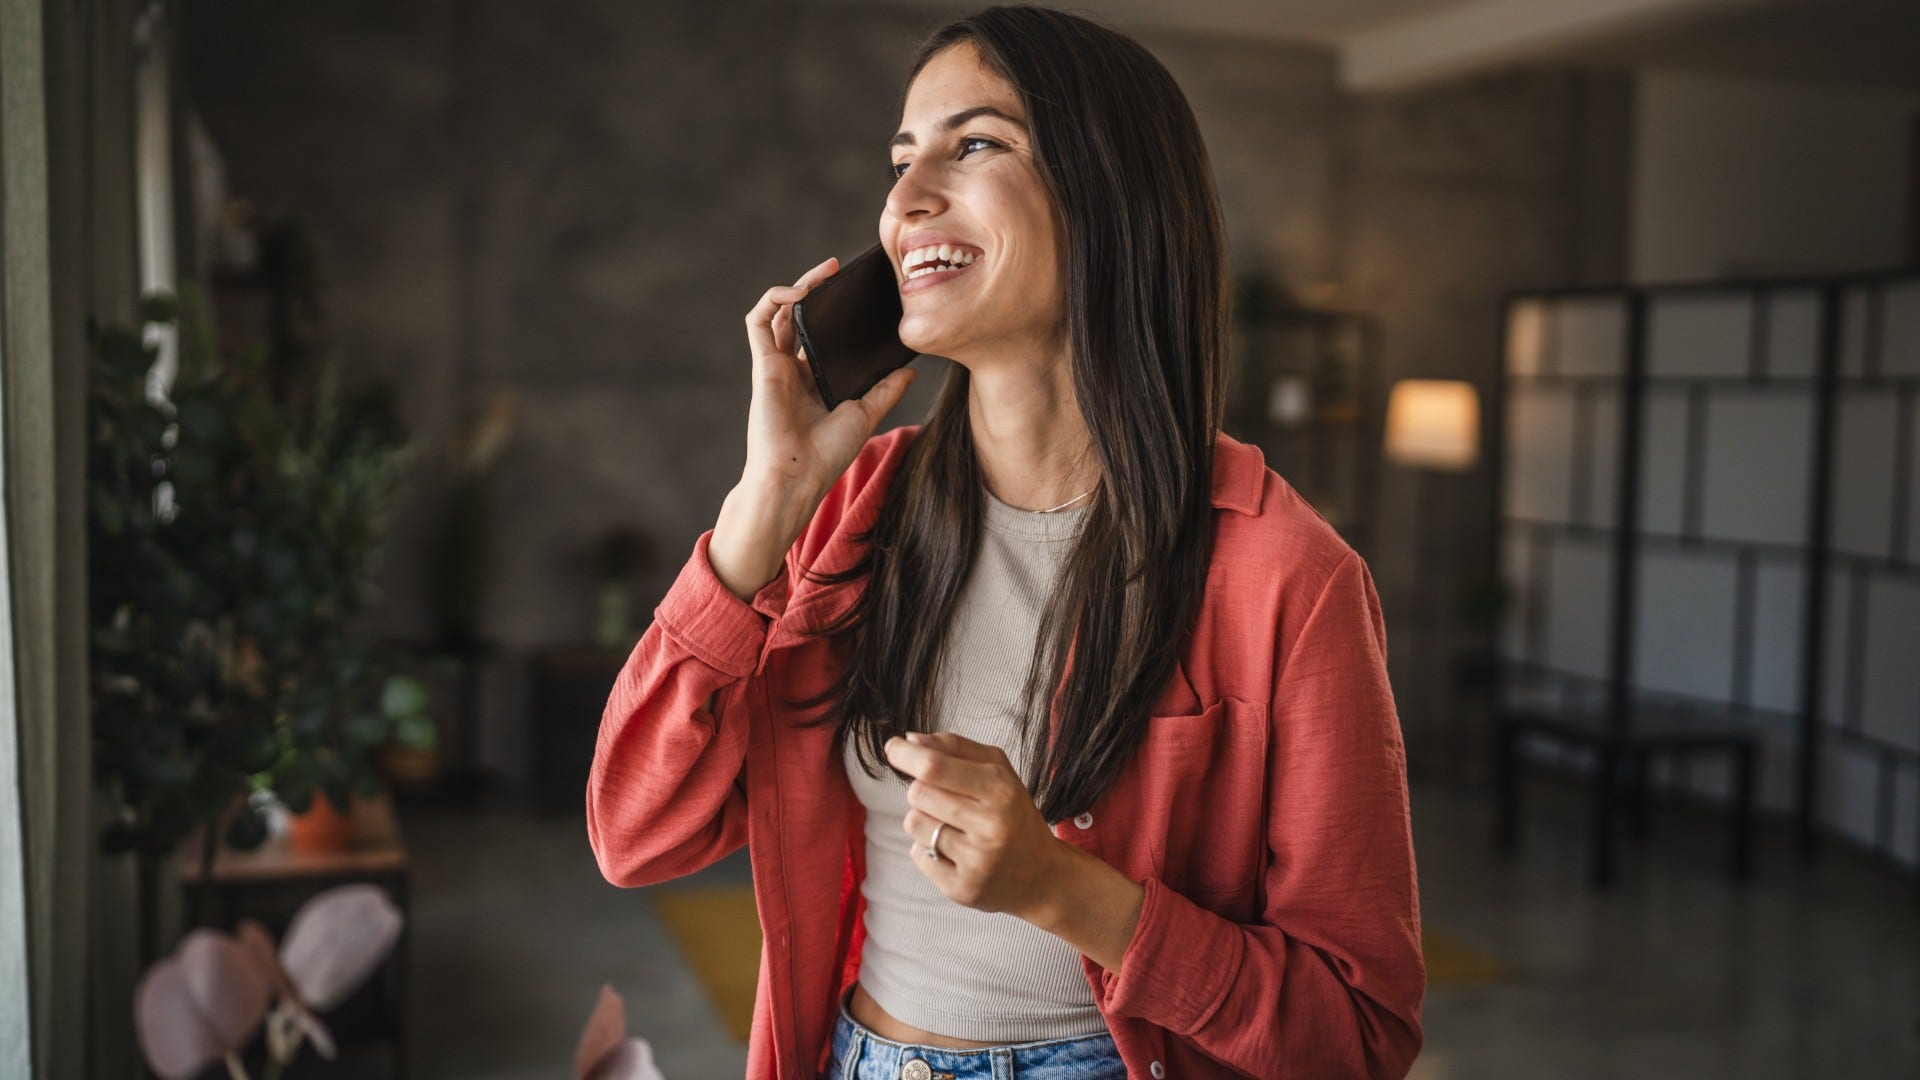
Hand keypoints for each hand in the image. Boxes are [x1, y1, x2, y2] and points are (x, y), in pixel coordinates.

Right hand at [742, 255, 918, 494]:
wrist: (798, 476)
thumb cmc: (827, 455)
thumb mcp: (866, 415)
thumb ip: (885, 390)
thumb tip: (910, 371)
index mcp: (814, 379)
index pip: (821, 334)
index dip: (833, 311)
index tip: (856, 293)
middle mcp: (793, 368)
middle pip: (800, 316)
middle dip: (815, 288)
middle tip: (837, 270)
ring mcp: (775, 365)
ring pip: (779, 311)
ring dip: (798, 286)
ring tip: (823, 272)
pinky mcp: (762, 364)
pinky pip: (759, 321)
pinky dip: (773, 299)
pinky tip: (798, 292)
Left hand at [883, 731, 1066, 917]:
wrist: (1042, 876)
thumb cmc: (1013, 815)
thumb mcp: (999, 772)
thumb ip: (956, 748)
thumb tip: (911, 740)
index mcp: (1000, 790)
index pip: (935, 767)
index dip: (906, 755)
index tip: (893, 747)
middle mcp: (990, 825)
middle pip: (918, 794)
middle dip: (921, 790)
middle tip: (943, 798)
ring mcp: (975, 860)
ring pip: (913, 823)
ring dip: (923, 820)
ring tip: (951, 826)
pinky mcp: (961, 888)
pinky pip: (917, 855)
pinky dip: (926, 849)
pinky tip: (953, 851)